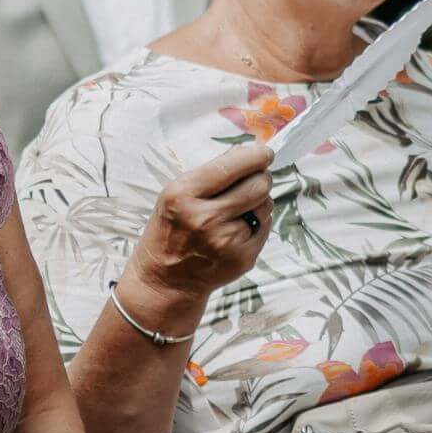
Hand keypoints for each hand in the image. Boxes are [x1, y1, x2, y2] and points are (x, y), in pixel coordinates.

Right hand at [120, 143, 273, 332]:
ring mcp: (225, 242)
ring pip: (265, 205)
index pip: (230, 166)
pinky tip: (238, 228)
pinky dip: (258, 222)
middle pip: (257, 185)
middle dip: (261, 177)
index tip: (264, 152)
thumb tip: (248, 151)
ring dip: (259, 200)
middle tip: (254, 179)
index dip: (255, 156)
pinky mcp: (242, 258)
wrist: (166, 280)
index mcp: (183, 195)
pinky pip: (265, 226)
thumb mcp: (176, 194)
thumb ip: (212, 172)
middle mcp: (204, 219)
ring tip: (239, 207)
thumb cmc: (171, 230)